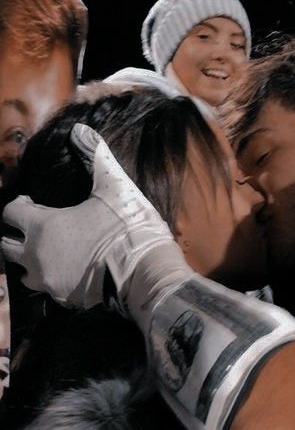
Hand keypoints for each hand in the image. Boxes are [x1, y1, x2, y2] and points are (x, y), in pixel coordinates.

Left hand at [2, 123, 183, 310]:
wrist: (146, 274)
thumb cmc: (127, 228)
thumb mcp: (114, 187)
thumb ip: (95, 157)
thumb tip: (82, 129)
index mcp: (42, 226)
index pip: (9, 213)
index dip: (18, 204)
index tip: (32, 201)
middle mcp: (36, 256)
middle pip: (5, 246)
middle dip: (15, 235)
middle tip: (33, 228)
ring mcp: (48, 281)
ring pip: (22, 273)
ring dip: (29, 261)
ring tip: (47, 253)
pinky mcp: (64, 299)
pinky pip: (47, 290)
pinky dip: (52, 280)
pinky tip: (69, 271)